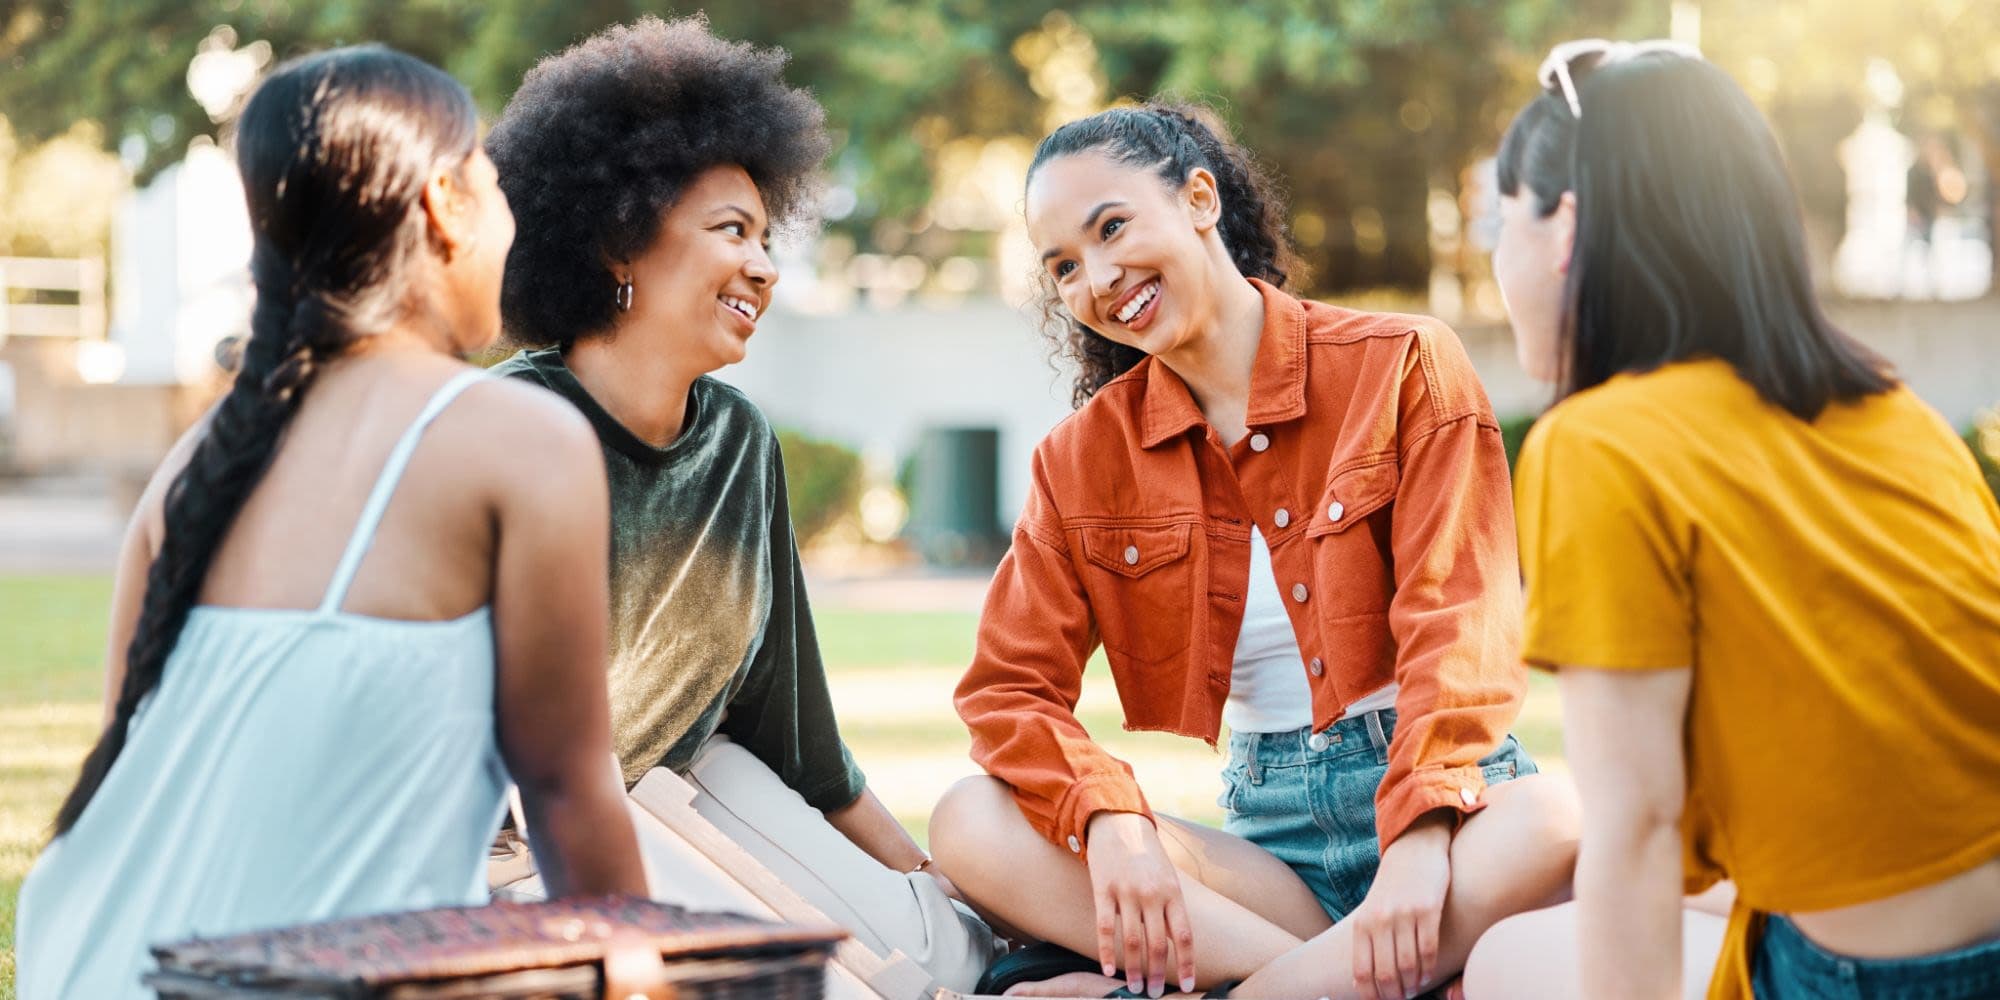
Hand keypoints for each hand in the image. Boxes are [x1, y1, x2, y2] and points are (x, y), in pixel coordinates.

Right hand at [1084, 811, 1196, 997]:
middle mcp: (1152, 894)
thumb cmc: (1147, 854)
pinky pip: (1105, 927)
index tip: (1188, 986)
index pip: (1183, 936)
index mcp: (1173, 892)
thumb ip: (1172, 908)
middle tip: (1153, 994)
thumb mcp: (1168, 877)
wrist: (1118, 822)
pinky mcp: (1103, 890)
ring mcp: (1127, 892)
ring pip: (1132, 940)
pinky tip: (1108, 970)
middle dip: (1157, 974)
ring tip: (1134, 988)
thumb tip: (1176, 942)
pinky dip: (1106, 952)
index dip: (1186, 963)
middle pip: (1157, 944)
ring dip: (1133, 969)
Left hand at [1349, 812, 1452, 999]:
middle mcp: (1380, 920)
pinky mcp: (1428, 910)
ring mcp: (1404, 915)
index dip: (1370, 994)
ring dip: (1411, 985)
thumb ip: (1369, 940)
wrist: (1413, 849)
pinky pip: (1428, 950)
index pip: (1362, 971)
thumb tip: (1365, 979)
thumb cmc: (1392, 886)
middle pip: (1385, 974)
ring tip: (1413, 990)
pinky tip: (1426, 976)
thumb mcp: (1372, 909)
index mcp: (1363, 923)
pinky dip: (1428, 970)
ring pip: (1408, 966)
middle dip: (1392, 994)